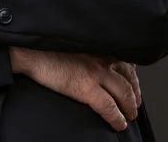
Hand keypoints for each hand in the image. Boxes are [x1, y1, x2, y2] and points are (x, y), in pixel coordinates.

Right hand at [10, 47, 140, 131]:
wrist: (33, 52)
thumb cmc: (48, 47)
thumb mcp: (74, 43)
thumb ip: (88, 50)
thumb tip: (93, 60)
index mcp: (98, 47)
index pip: (124, 61)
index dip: (132, 75)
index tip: (133, 82)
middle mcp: (101, 58)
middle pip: (128, 78)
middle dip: (135, 93)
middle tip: (135, 104)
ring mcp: (95, 73)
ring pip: (124, 93)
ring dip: (130, 107)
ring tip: (130, 115)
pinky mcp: (86, 88)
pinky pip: (109, 108)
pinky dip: (117, 118)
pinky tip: (119, 124)